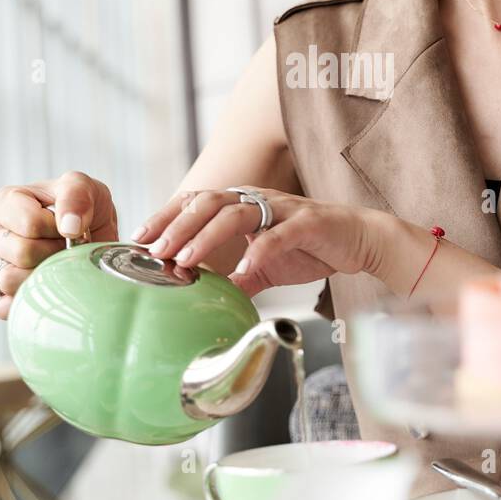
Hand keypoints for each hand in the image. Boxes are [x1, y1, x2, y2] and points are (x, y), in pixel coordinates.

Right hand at [0, 171, 118, 318]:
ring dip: (46, 274)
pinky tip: (48, 288)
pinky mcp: (5, 296)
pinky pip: (7, 306)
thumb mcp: (84, 186)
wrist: (93, 235)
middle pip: (23, 253)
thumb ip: (76, 194)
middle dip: (55, 250)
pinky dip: (31, 300)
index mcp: (4, 203)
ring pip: (13, 280)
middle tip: (66, 245)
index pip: (29, 224)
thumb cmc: (81, 206)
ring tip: (57, 261)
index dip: (55, 227)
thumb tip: (69, 226)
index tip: (66, 224)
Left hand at [132, 188, 378, 296]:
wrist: (360, 240)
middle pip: (209, 202)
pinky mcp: (308, 222)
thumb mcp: (265, 266)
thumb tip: (205, 300)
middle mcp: (259, 200)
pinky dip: (259, 252)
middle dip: (178, 225)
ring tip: (187, 259)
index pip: (196, 202)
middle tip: (155, 250)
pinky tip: (244, 271)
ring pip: (237, 213)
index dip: (167, 216)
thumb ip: (237, 279)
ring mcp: (283, 209)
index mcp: (244, 204)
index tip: (140, 239)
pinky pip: (279, 235)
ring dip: (207, 236)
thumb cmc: (310, 247)